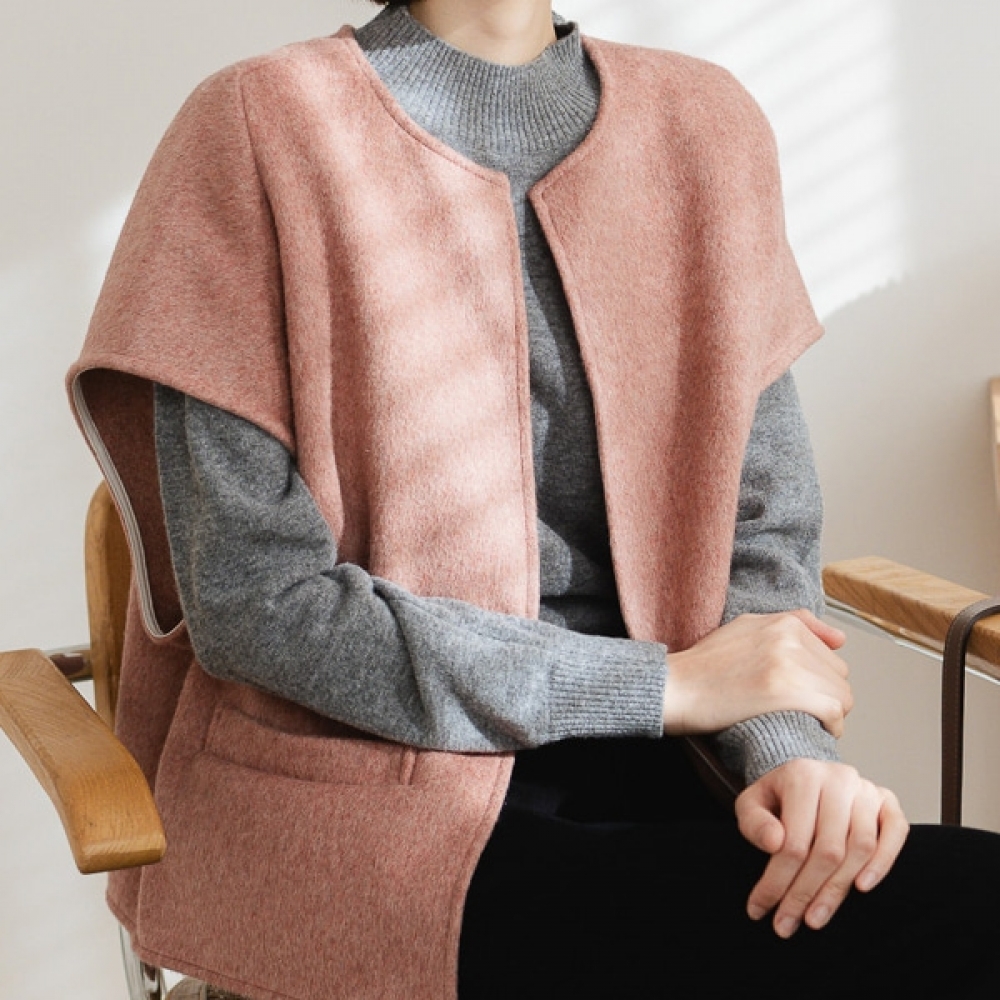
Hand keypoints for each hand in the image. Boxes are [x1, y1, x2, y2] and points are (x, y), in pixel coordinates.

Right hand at [662, 610, 851, 736]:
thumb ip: (793, 625)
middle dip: (826, 696)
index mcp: (783, 623)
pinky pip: (832, 712)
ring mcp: (788, 664)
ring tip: (805, 722)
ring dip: (829, 714)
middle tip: (801, 711)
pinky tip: (812, 731)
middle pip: (839, 677)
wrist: (675, 687)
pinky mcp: (784, 692)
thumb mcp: (747, 627)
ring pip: (840, 696)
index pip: (832, 657)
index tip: (803, 695)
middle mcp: (789, 638)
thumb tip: (840, 639)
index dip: (819, 681)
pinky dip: (829, 727)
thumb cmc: (704, 665)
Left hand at [736, 758, 908, 937]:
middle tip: (787, 924)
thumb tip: (774, 842)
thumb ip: (754, 822)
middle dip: (804, 894)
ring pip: (860, 847)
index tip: (760, 908)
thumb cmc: (777, 797)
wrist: (804, 777)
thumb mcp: (751, 804)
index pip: (793, 840)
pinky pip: (896, 833)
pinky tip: (861, 887)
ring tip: (815, 917)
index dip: (777, 880)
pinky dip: (883, 862)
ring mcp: (866, 789)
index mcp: (801, 775)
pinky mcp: (888, 801)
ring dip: (838, 890)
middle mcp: (838, 779)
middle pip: (828, 850)